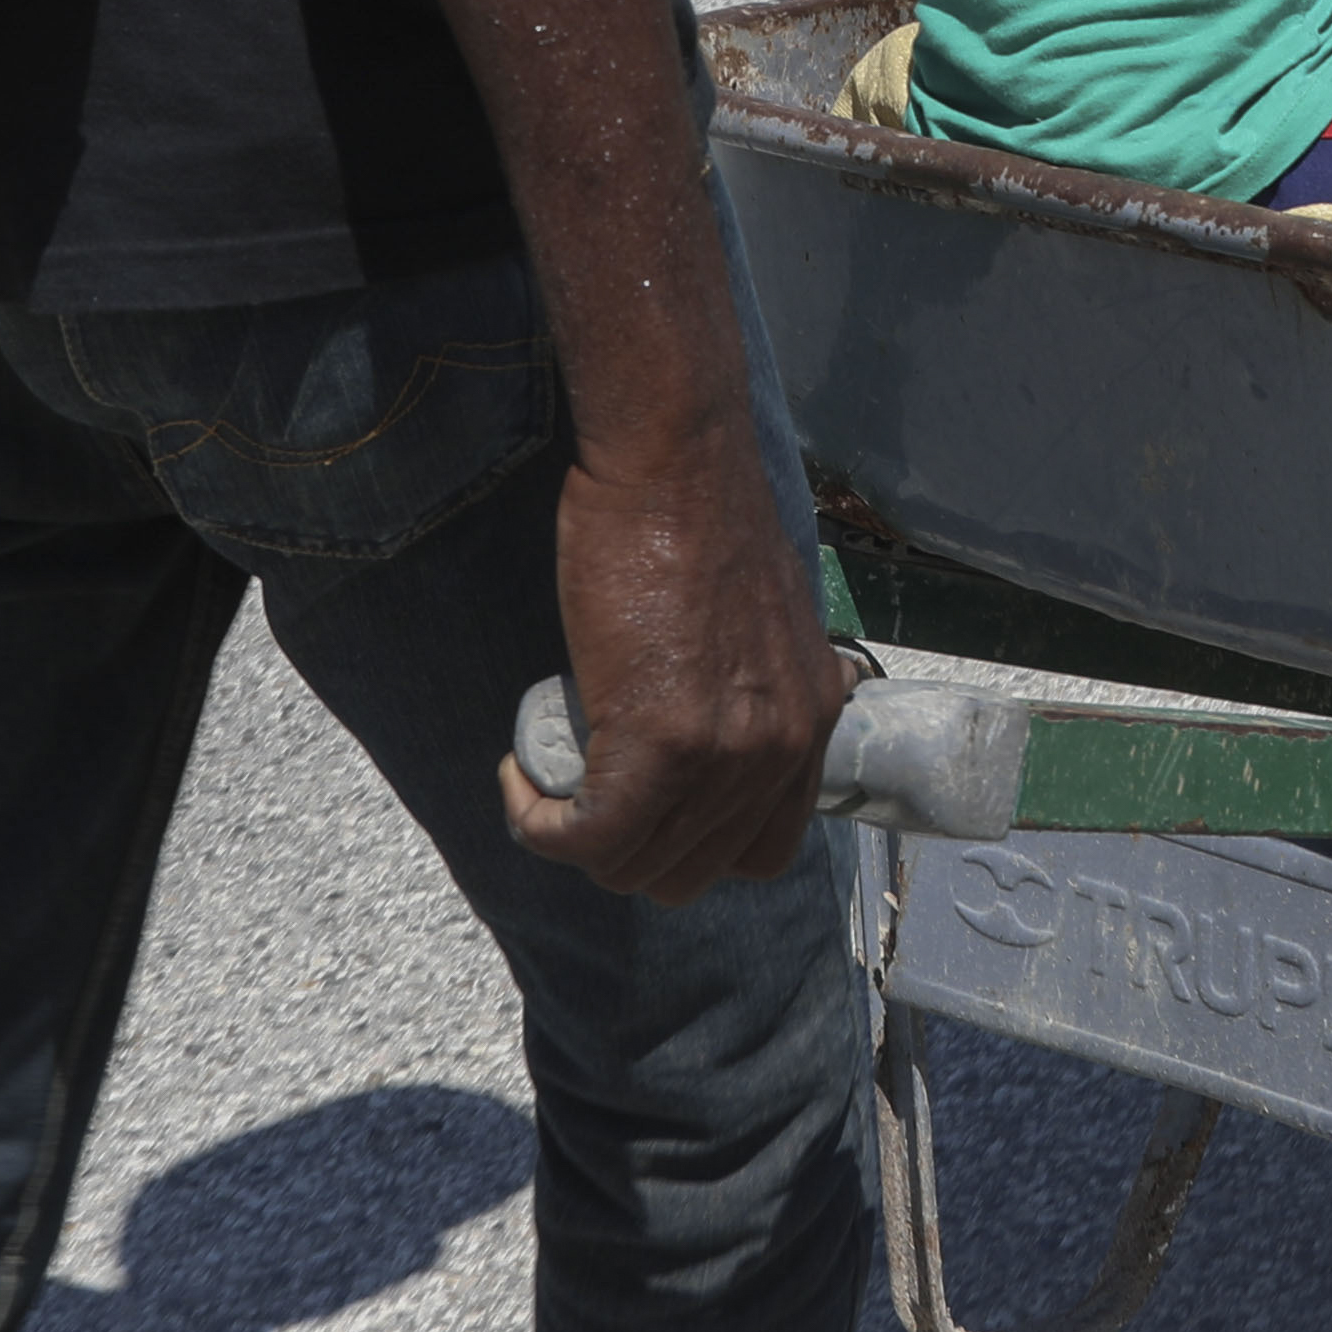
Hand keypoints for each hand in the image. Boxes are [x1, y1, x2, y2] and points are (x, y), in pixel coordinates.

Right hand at [498, 424, 851, 908]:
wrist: (673, 461)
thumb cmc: (698, 515)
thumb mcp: (766, 613)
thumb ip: (761, 677)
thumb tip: (729, 705)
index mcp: (813, 717)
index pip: (763, 847)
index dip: (688, 842)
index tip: (638, 804)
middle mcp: (784, 748)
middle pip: (694, 869)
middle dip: (624, 849)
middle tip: (577, 792)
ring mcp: (727, 753)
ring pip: (636, 864)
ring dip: (574, 840)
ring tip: (542, 783)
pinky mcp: (662, 744)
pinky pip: (591, 837)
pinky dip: (542, 826)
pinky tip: (519, 782)